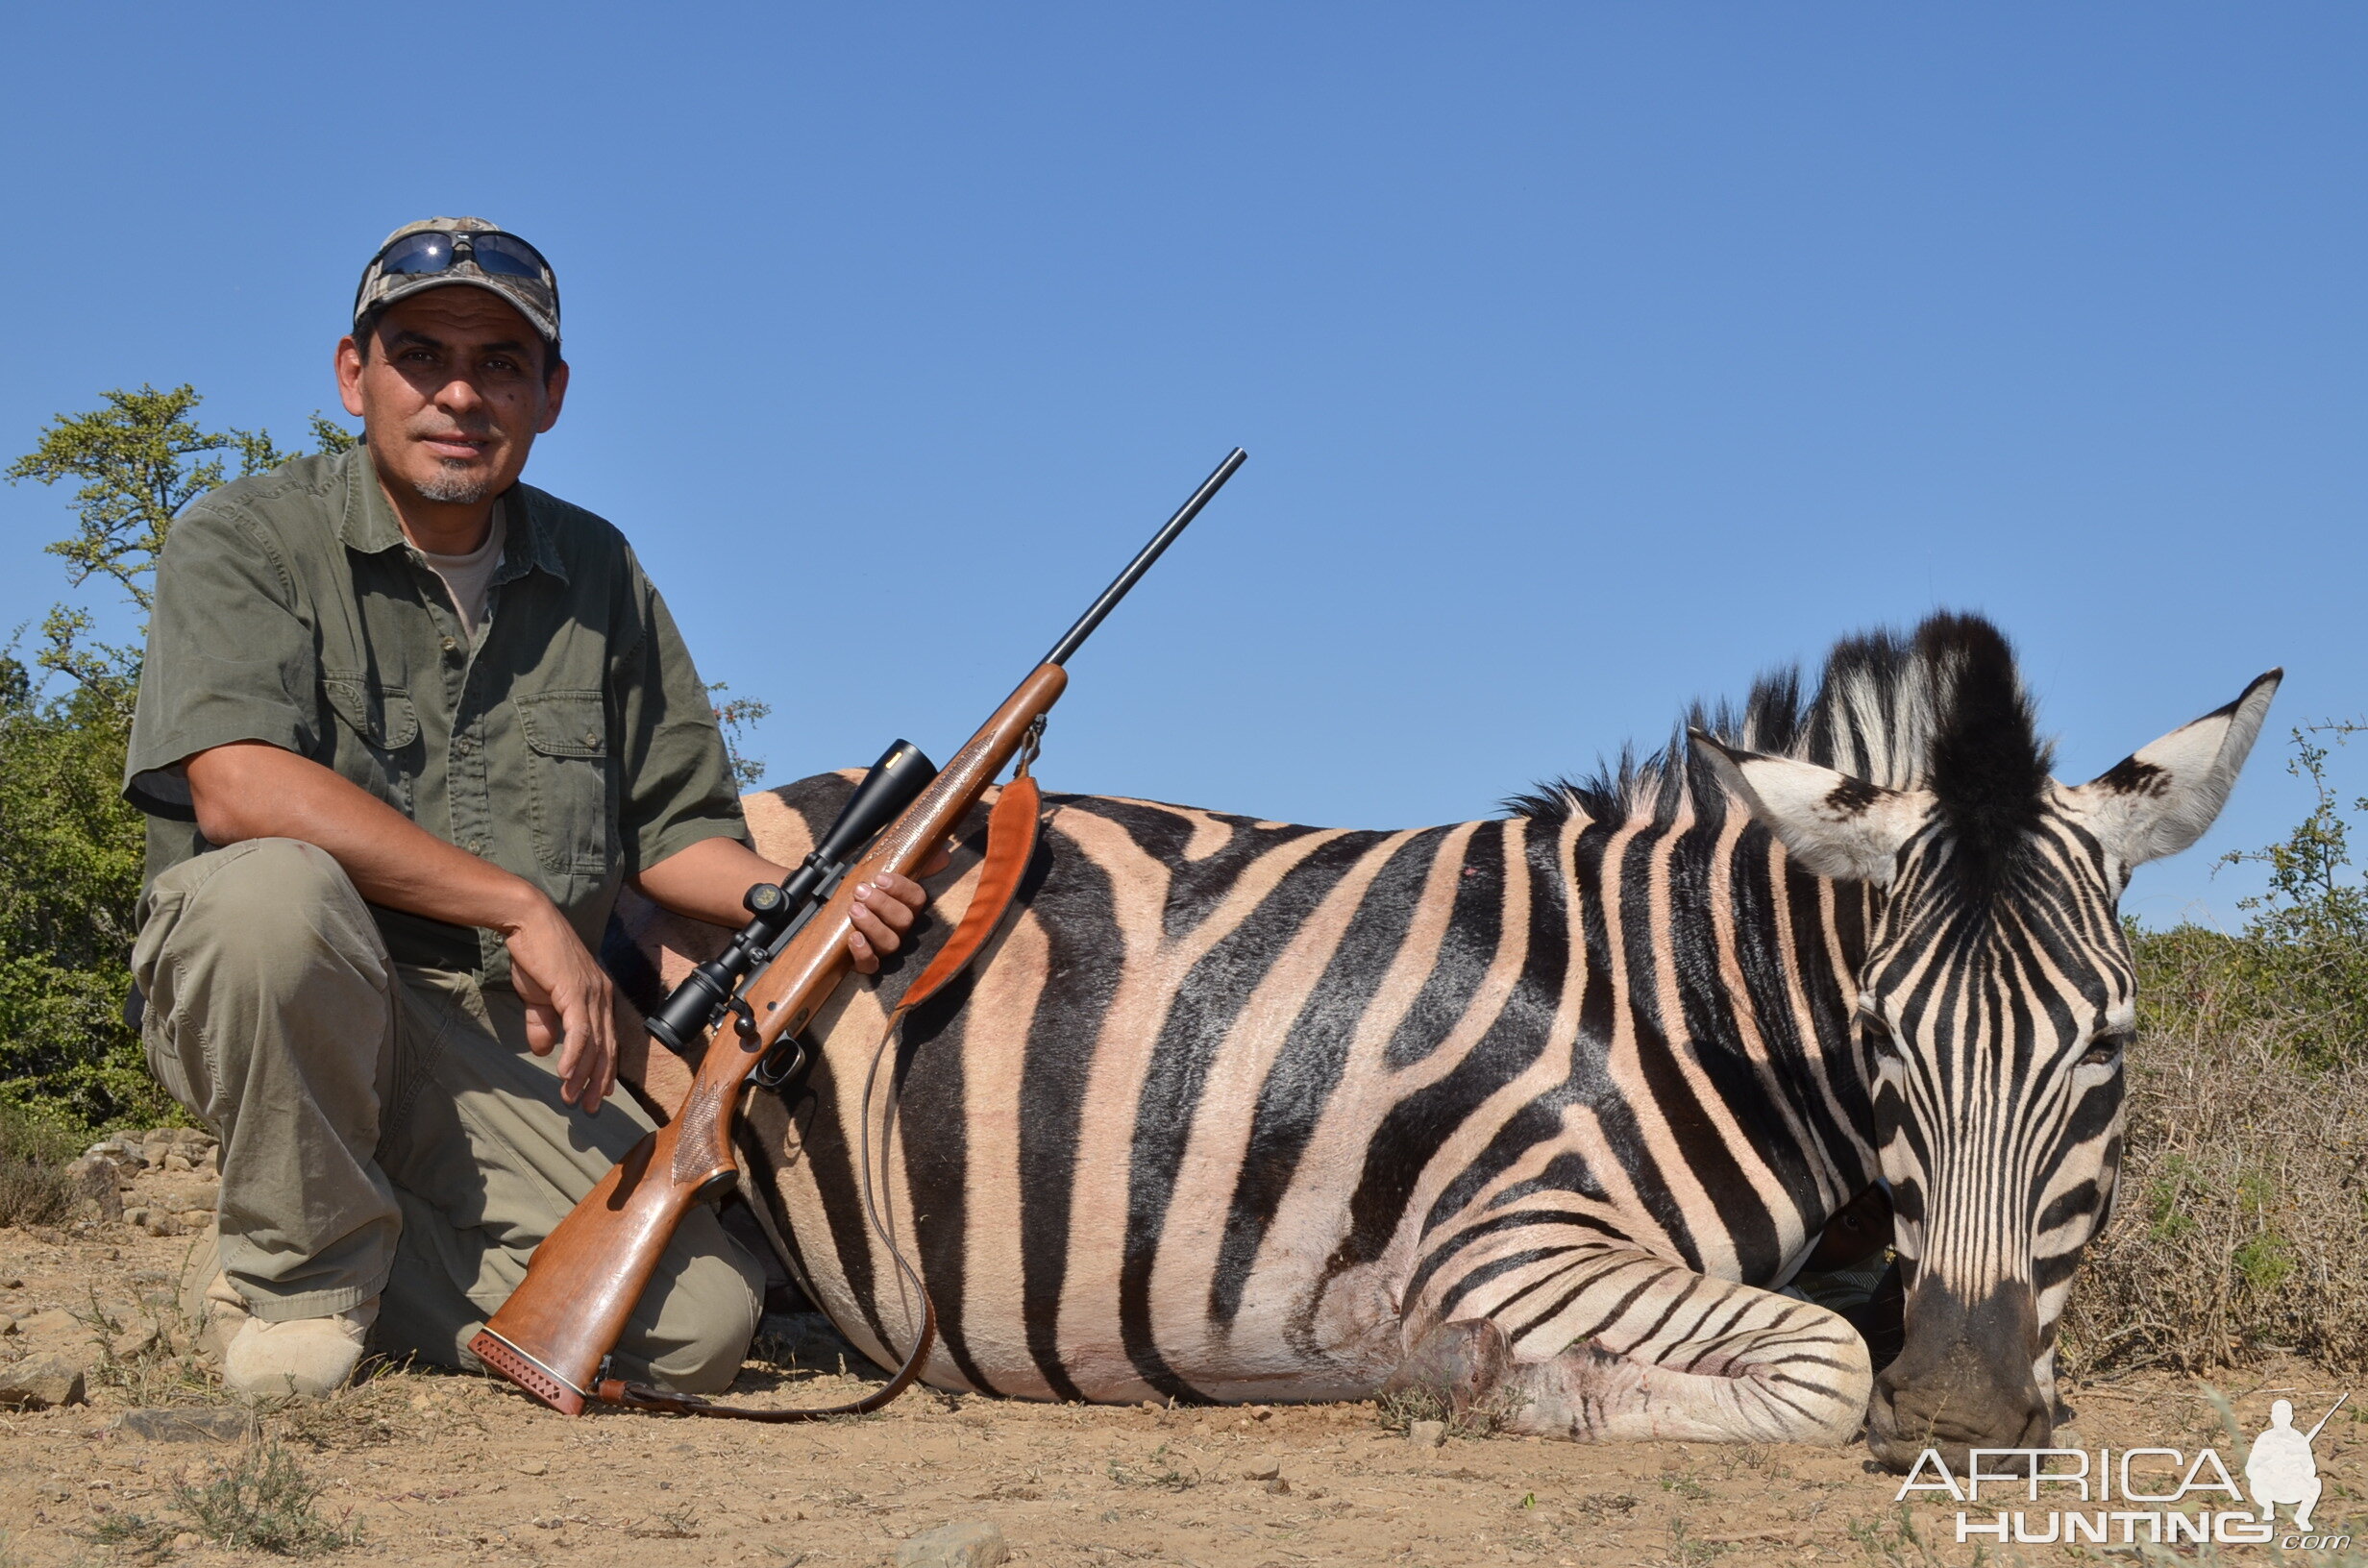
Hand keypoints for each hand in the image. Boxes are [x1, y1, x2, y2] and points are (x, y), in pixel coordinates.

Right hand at [501, 896, 617, 1112]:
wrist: (529, 921)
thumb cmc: (535, 955)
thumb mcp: (538, 997)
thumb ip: (543, 1025)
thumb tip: (545, 1053)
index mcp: (598, 997)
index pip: (607, 1040)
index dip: (604, 1069)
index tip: (599, 1094)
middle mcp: (602, 997)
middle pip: (607, 1047)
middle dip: (598, 1081)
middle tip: (591, 1108)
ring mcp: (592, 993)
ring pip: (594, 1043)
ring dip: (583, 1075)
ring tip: (573, 1099)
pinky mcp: (575, 991)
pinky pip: (579, 1030)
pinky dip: (574, 1055)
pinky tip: (565, 1074)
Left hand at [844, 840, 951, 973]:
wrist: (840, 915)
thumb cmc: (868, 892)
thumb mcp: (890, 873)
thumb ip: (917, 862)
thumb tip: (943, 856)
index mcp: (908, 906)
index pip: (916, 898)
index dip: (900, 888)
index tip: (879, 878)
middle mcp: (901, 929)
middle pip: (903, 920)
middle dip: (882, 904)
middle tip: (861, 891)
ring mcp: (885, 948)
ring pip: (890, 942)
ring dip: (872, 925)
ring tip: (854, 909)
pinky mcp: (867, 963)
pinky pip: (871, 965)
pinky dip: (863, 953)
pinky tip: (854, 938)